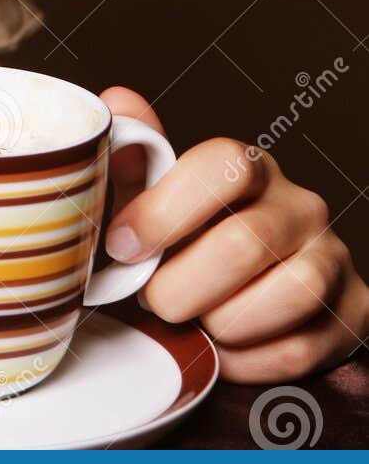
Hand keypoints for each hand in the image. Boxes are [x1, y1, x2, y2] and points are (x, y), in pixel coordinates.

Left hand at [100, 87, 368, 382]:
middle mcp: (300, 205)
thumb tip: (116, 103)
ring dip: (219, 323)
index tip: (122, 246)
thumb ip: (139, 156)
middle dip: (181, 287)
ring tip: (194, 320)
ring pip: (282, 298)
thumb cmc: (203, 236)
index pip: (222, 166)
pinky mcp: (351, 312)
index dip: (163, 210)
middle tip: (153, 300)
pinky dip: (247, 360)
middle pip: (243, 244)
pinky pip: (297, 350)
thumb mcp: (165, 196)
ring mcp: (331, 257)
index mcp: (251, 167)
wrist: (269, 286)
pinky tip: (223, 346)